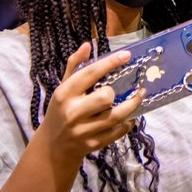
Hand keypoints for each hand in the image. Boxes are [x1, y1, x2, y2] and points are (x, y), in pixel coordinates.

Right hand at [38, 43, 143, 164]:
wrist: (52, 147)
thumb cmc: (61, 110)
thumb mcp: (63, 88)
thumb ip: (75, 65)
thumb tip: (88, 45)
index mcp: (65, 94)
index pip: (90, 73)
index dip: (111, 62)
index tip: (127, 55)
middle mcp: (73, 112)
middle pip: (105, 96)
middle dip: (116, 91)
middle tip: (125, 87)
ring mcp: (83, 131)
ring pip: (116, 116)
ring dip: (132, 105)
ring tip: (139, 96)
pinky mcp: (93, 145)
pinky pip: (118, 132)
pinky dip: (128, 123)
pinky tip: (130, 116)